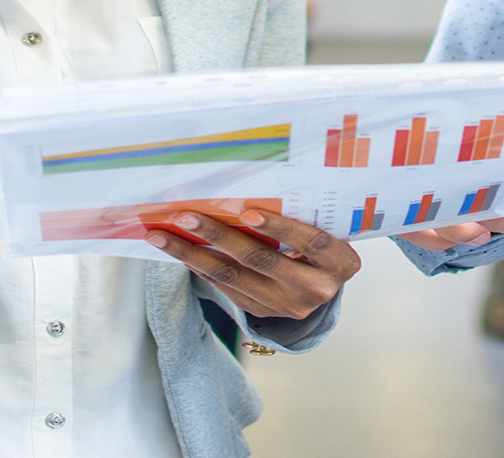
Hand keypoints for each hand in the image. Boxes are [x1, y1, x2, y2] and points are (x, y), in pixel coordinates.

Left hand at [145, 209, 361, 320]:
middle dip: (219, 236)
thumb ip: (302, 217)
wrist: (324, 286)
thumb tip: (244, 190)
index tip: (248, 212)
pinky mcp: (263, 313)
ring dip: (192, 253)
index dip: (280, 227)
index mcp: (340, 264)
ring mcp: (287, 306)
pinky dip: (200, 266)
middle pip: (261, 260)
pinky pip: (225, 288)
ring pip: (233, 277)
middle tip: (185, 216)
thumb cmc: (322, 246)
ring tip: (163, 235)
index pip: (311, 242)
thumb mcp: (326, 230)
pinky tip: (179, 251)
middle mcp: (315, 289)